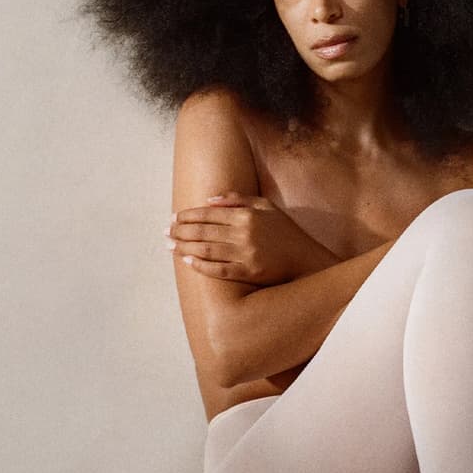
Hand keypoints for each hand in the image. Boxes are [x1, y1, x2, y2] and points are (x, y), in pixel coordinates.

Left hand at [166, 191, 333, 284]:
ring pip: (206, 249)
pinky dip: (200, 265)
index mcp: (247, 215)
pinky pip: (218, 269)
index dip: (188, 215)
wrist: (306, 260)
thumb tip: (210, 199)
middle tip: (165, 232)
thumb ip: (239, 199)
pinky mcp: (248, 272)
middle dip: (180, 230)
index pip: (209, 213)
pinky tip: (187, 260)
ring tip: (169, 245)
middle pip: (203, 231)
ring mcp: (246, 254)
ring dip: (183, 246)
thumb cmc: (286, 232)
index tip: (174, 217)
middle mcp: (244, 233)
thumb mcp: (267, 207)